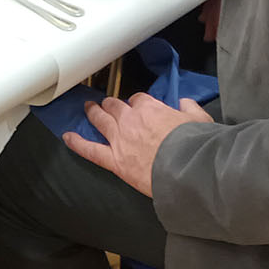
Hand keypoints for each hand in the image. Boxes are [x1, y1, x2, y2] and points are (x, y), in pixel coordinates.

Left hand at [63, 95, 213, 196]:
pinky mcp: (115, 160)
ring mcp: (120, 139)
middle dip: (111, 104)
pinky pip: (90, 150)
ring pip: (101, 120)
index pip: (139, 100)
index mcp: (151, 109)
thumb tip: (186, 103)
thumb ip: (191, 109)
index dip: (138, 103)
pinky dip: (77, 143)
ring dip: (93, 113)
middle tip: (108, 104)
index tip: (139, 106)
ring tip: (88, 109)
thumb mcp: (200, 120)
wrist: (187, 169)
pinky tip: (67, 137)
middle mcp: (131, 120)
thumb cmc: (195, 145)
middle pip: (116, 106)